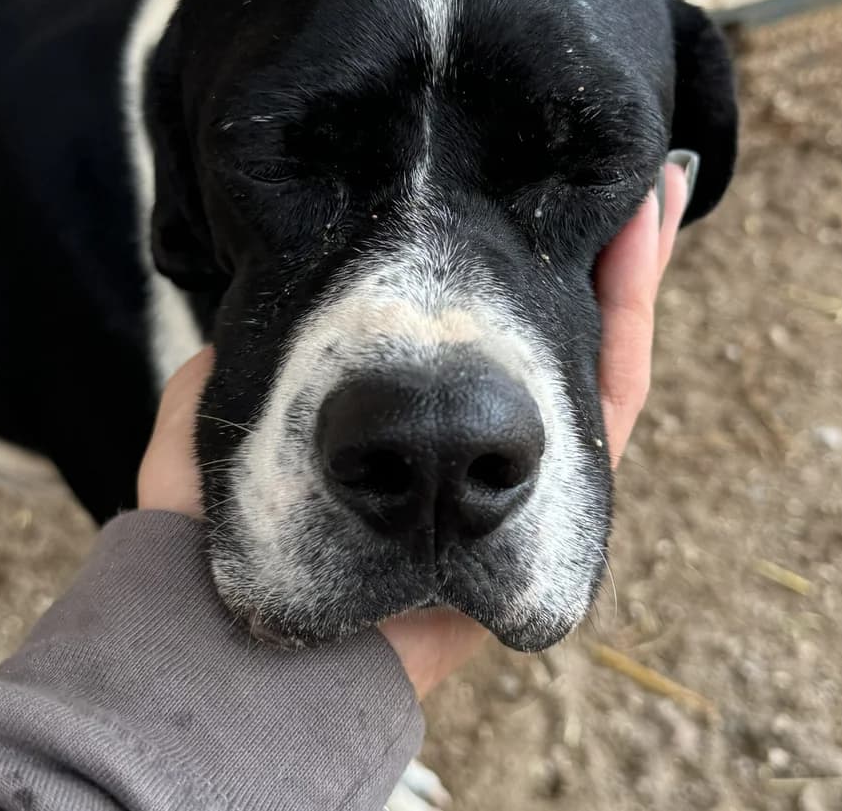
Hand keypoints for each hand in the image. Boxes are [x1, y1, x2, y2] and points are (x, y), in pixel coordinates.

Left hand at [137, 159, 691, 694]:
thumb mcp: (198, 460)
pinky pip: (606, 414)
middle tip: (600, 170)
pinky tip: (639, 239)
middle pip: (539, 344)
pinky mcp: (552, 512)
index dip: (490, 270)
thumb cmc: (210, 575)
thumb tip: (228, 334)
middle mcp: (456, 464)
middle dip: (573, 255)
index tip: (502, 190)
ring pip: (589, 364)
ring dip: (623, 272)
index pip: (458, 347)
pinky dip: (627, 327)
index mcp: (389, 447)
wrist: (248, 671)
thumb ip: (217, 395)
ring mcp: (510, 487)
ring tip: (643, 185)